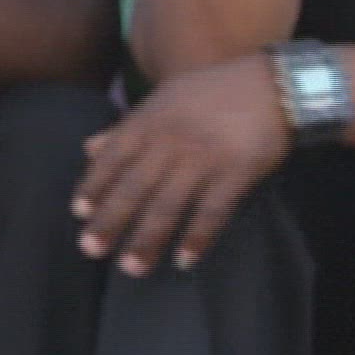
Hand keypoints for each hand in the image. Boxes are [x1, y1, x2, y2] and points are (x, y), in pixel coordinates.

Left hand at [75, 55, 292, 275]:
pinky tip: (185, 259)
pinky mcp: (236, 174)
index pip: (112, 159)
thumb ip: (127, 127)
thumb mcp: (165, 99)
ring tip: (133, 268)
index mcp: (150, 122)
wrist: (274, 86)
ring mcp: (204, 159)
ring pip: (169, 205)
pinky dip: (198, 237)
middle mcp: (171, 143)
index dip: (94, 187)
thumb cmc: (215, 92)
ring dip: (148, 239)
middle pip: (134, 188)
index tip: (80, 214)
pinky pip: (212, 211)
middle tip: (91, 250)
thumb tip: (89, 148)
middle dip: (111, 221)